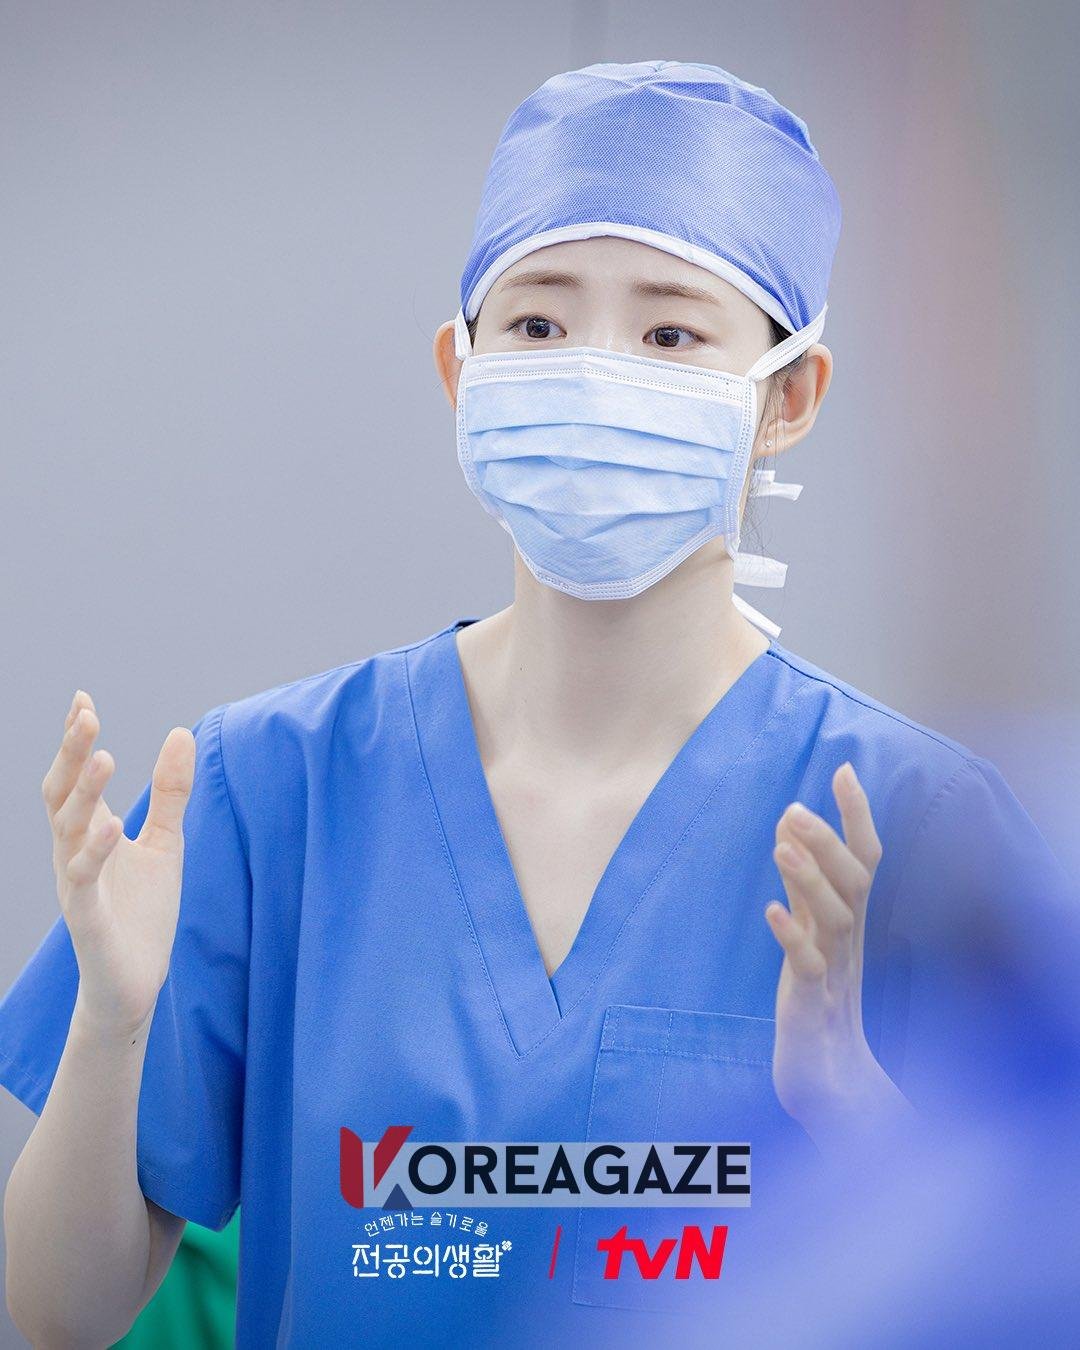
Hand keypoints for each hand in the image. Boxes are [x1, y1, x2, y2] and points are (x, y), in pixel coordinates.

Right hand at [41, 690, 196, 1038]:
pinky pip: (82, 878)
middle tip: (85, 715)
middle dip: (71, 754)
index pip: (75, 776)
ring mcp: (75, 882)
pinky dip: (93, 850)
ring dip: (84, 792)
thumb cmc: (144, 909)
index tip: (82, 698)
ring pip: (67, 829)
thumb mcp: (165, 841)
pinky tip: (111, 824)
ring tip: (104, 756)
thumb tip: (180, 732)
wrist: (137, 979)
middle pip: (62, 793)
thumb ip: (169, 792)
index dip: (74, 740)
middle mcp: (72, 851)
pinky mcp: (86, 916)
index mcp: (88, 831)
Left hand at [765, 762, 917, 1157]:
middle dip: (828, 841)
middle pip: (854, 883)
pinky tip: (773, 911)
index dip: (857, 816)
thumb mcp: (812, 934)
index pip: (865, 860)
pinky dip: (793, 938)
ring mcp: (834, 975)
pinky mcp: (812, 1009)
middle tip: (794, 805)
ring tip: (782, 845)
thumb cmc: (818, 1002)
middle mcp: (849, 942)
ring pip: (834, 920)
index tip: (845, 768)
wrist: (829, 1087)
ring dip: (808, 880)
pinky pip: (807, 969)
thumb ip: (802, 883)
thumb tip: (790, 824)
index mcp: (850, 922)